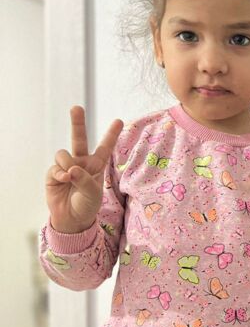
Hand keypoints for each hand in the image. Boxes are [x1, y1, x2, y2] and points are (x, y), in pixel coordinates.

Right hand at [45, 105, 123, 233]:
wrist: (72, 219)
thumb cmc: (87, 205)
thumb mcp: (93, 193)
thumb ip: (84, 179)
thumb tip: (71, 168)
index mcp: (96, 165)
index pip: (105, 147)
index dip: (111, 134)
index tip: (119, 120)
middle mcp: (81, 162)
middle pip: (79, 138)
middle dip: (77, 123)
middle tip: (76, 107)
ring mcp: (67, 166)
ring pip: (63, 153)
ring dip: (67, 162)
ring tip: (70, 176)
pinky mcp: (54, 173)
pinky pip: (55, 167)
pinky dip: (59, 174)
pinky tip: (63, 181)